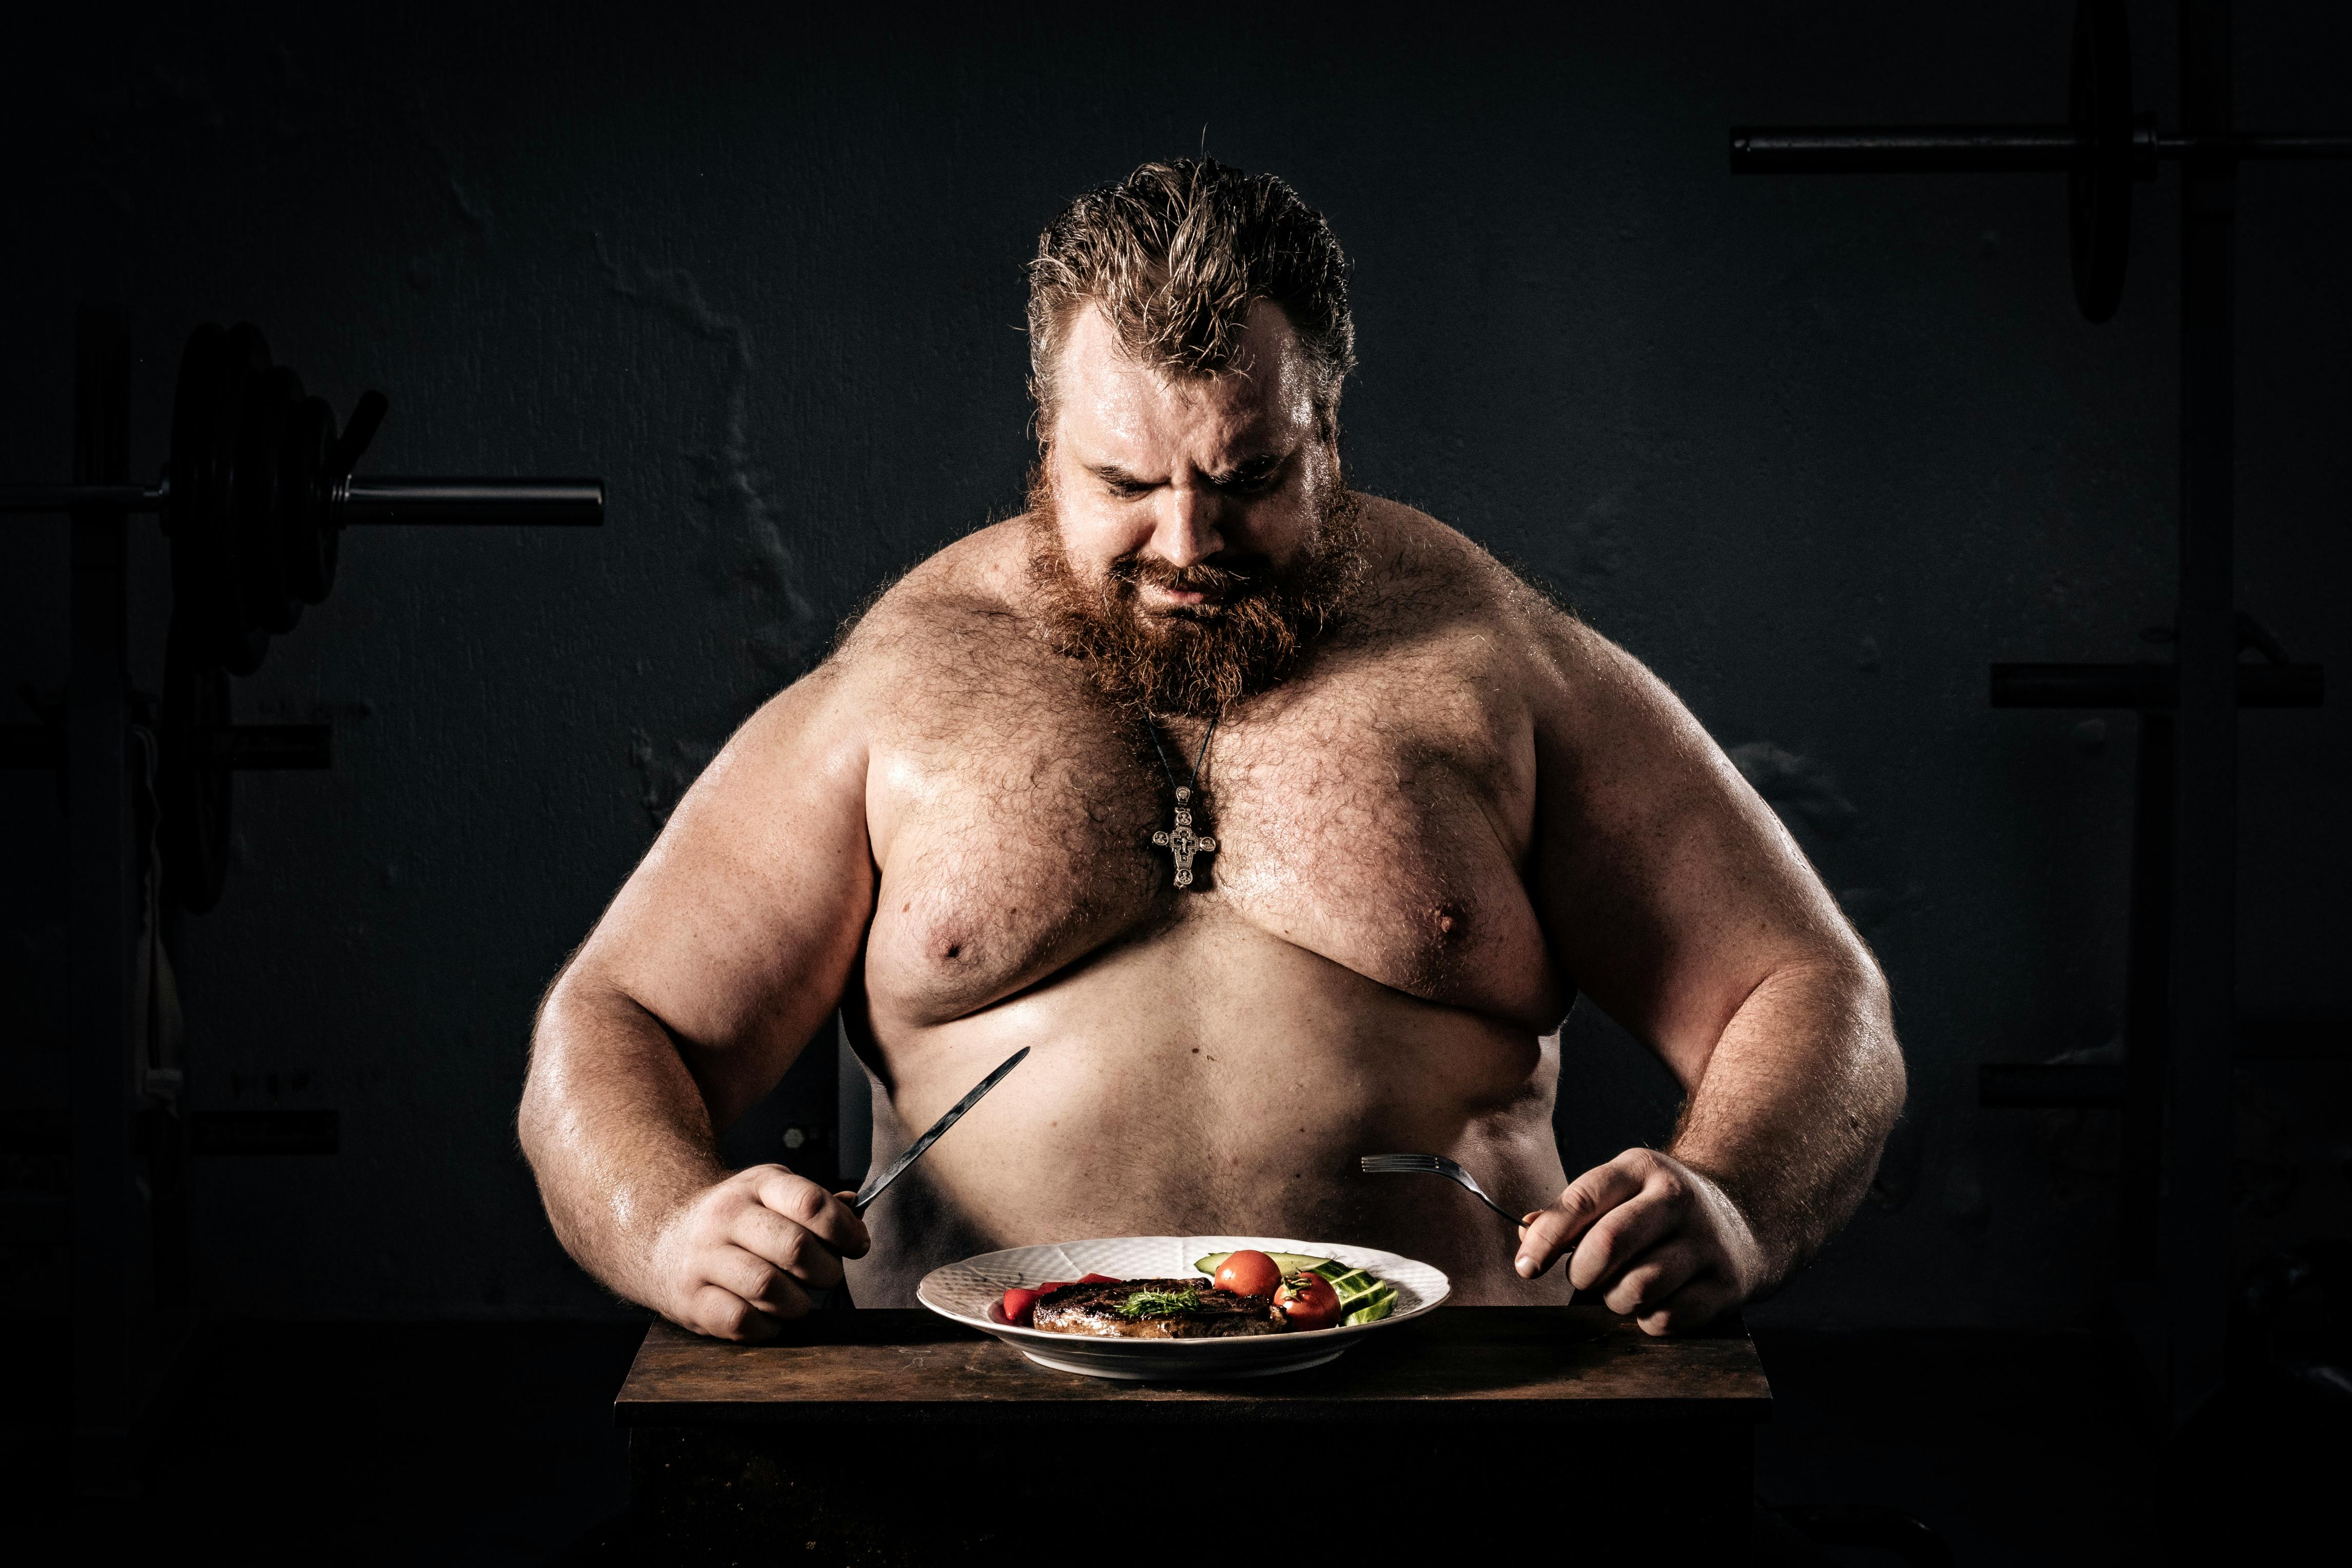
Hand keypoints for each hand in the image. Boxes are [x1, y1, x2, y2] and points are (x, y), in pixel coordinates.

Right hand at [648, 1164, 869, 1340]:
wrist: (659, 1236)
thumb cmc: (735, 1219)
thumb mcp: (771, 1193)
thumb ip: (814, 1204)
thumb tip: (855, 1209)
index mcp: (757, 1185)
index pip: (810, 1203)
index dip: (845, 1229)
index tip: (857, 1245)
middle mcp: (726, 1217)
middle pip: (794, 1248)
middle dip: (826, 1271)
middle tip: (826, 1276)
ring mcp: (703, 1259)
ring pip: (769, 1288)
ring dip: (798, 1302)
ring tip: (797, 1298)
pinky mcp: (690, 1300)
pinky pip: (741, 1321)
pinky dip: (767, 1326)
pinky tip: (769, 1316)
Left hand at [1514, 1147, 1767, 1334]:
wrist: (1745, 1218)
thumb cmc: (1658, 1210)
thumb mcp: (1620, 1191)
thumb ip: (1571, 1211)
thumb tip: (1526, 1231)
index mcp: (1641, 1168)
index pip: (1582, 1201)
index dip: (1545, 1239)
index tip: (1525, 1268)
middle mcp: (1677, 1199)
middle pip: (1608, 1245)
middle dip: (1582, 1272)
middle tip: (1584, 1276)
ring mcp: (1705, 1242)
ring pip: (1636, 1288)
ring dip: (1614, 1299)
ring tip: (1622, 1286)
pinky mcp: (1726, 1284)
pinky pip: (1665, 1320)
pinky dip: (1647, 1320)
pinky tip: (1653, 1301)